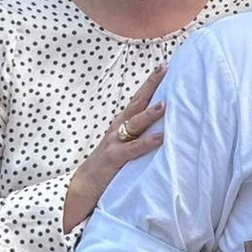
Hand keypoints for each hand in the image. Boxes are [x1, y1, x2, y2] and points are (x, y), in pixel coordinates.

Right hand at [64, 65, 167, 231]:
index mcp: (122, 124)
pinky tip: (160, 138)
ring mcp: (114, 142)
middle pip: (136, 102)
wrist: (84, 186)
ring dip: (149, 114)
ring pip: (134, 124)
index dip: (151, 83)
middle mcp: (118, 128)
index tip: (165, 65)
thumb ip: (141, 134)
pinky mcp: (113, 159)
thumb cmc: (110, 164)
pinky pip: (132, 149)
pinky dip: (146, 143)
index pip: (138, 99)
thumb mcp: (126, 144)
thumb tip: (167, 124)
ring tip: (165, 104)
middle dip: (151, 84)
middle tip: (164, 68)